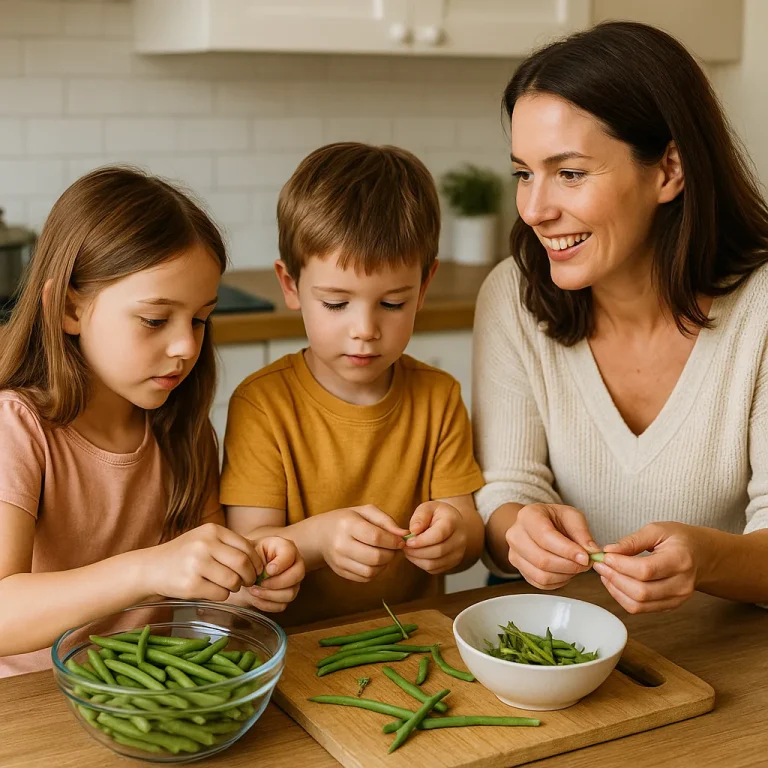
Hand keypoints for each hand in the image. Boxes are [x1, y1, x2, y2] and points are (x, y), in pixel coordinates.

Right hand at [144, 523, 259, 601]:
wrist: (151, 568)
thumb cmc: (185, 555)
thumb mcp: (205, 540)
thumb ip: (229, 545)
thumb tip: (260, 560)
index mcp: (212, 530)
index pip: (247, 547)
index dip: (256, 562)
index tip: (256, 570)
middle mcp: (204, 544)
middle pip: (242, 563)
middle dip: (250, 576)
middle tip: (248, 582)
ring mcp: (196, 564)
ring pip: (233, 581)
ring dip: (236, 587)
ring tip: (229, 586)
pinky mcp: (190, 585)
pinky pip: (220, 594)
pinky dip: (222, 595)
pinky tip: (214, 591)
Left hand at [238, 536, 304, 612]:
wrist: (247, 570)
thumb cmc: (252, 556)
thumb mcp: (252, 549)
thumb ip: (258, 556)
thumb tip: (266, 573)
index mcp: (287, 548)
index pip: (290, 555)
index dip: (279, 565)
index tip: (266, 570)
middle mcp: (296, 564)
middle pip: (297, 575)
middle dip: (276, 582)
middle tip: (260, 582)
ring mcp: (294, 582)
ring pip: (290, 593)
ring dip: (269, 595)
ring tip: (254, 590)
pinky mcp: (287, 596)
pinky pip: (281, 605)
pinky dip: (267, 604)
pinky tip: (256, 597)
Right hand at [319, 505, 408, 582]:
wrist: (322, 535)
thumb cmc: (349, 520)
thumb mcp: (366, 511)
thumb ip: (386, 521)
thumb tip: (404, 534)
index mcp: (347, 524)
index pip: (376, 537)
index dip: (393, 541)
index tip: (401, 540)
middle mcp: (341, 544)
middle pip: (375, 557)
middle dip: (391, 554)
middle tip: (394, 548)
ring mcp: (339, 561)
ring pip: (371, 571)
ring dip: (384, 564)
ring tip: (384, 553)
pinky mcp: (341, 572)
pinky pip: (365, 578)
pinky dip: (375, 571)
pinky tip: (375, 561)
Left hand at [404, 501, 465, 573]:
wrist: (452, 524)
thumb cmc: (436, 514)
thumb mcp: (427, 507)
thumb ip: (420, 516)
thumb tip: (413, 530)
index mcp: (453, 522)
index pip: (438, 535)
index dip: (420, 540)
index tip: (407, 540)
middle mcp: (459, 539)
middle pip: (437, 551)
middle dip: (416, 551)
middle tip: (404, 546)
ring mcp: (457, 553)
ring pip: (434, 563)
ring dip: (416, 559)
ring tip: (408, 550)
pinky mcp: (452, 563)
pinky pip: (433, 569)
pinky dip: (420, 564)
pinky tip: (415, 554)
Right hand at [505, 503, 598, 589]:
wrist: (539, 524)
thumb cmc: (555, 519)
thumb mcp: (571, 516)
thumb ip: (582, 533)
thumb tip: (591, 552)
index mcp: (528, 516)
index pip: (545, 537)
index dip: (567, 550)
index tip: (586, 557)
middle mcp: (515, 535)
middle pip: (541, 560)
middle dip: (569, 566)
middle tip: (585, 563)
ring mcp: (514, 554)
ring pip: (541, 575)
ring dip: (565, 575)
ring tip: (576, 566)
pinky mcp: (519, 569)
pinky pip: (541, 583)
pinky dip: (558, 581)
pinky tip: (566, 571)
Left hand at [593, 522, 702, 612]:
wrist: (702, 556)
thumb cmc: (679, 540)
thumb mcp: (657, 530)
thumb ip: (632, 541)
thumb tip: (609, 551)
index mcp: (680, 560)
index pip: (645, 570)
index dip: (620, 565)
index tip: (605, 556)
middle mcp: (681, 584)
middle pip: (641, 592)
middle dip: (614, 578)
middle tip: (599, 564)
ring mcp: (677, 599)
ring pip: (639, 604)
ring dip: (615, 590)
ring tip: (604, 573)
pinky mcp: (670, 606)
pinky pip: (641, 609)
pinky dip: (622, 597)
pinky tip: (615, 582)